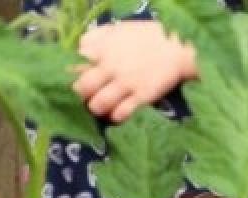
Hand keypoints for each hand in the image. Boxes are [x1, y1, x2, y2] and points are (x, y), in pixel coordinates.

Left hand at [75, 21, 194, 121]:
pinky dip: (114, 116)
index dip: (71, 75)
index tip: (75, 79)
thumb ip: (95, 38)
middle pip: (81, 88)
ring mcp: (126, 84)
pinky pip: (120, 114)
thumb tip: (79, 51)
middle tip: (87, 96)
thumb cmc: (145, 37)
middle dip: (80, 95)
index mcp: (103, 49)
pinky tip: (117, 112)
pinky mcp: (141, 97)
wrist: (176, 48)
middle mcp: (111, 67)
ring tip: (101, 106)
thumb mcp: (117, 30)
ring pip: (98, 105)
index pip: (74, 65)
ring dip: (96, 108)